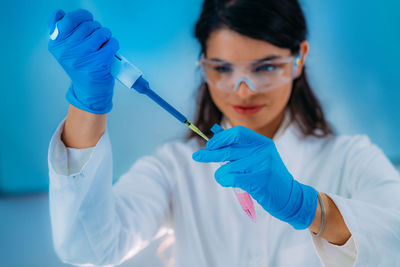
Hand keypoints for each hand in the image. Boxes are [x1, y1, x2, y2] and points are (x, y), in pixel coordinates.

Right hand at [48, 9, 118, 113]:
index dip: (82, 16)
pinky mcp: (98, 64)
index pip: (67, 19)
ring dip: (106, 35)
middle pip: (87, 25)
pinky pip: (111, 43)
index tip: (87, 19)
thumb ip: (61, 32)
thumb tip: (60, 13)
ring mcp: (82, 58)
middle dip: (96, 28)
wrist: (89, 92)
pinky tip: (110, 51)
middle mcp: (67, 51)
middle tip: (97, 38)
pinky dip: (114, 45)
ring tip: (103, 44)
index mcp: (56, 45)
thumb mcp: (64, 51)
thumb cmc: (81, 67)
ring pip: (101, 32)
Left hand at [192, 124, 317, 228]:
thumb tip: (216, 136)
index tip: (209, 144)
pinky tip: (227, 182)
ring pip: (227, 167)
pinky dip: (224, 180)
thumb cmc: (269, 177)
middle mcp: (263, 150)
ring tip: (226, 179)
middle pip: (229, 150)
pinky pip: (231, 177)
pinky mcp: (259, 179)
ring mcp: (262, 165)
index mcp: (262, 142)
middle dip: (210, 153)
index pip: (237, 132)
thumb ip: (240, 148)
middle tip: (197, 156)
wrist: (290, 197)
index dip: (221, 138)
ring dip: (220, 174)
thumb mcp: (258, 158)